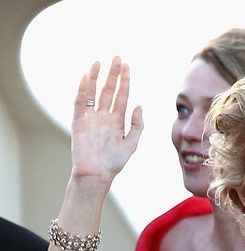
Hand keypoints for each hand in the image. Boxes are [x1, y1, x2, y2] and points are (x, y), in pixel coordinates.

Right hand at [71, 56, 142, 181]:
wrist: (97, 173)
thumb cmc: (114, 162)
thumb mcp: (132, 143)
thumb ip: (137, 125)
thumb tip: (139, 105)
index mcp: (117, 120)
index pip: (122, 96)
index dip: (125, 81)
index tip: (127, 67)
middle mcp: (104, 116)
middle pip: (108, 90)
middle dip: (113, 74)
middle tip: (117, 58)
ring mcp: (91, 117)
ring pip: (93, 92)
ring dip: (96, 77)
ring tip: (100, 62)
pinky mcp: (79, 121)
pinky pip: (80, 102)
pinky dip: (82, 89)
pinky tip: (86, 76)